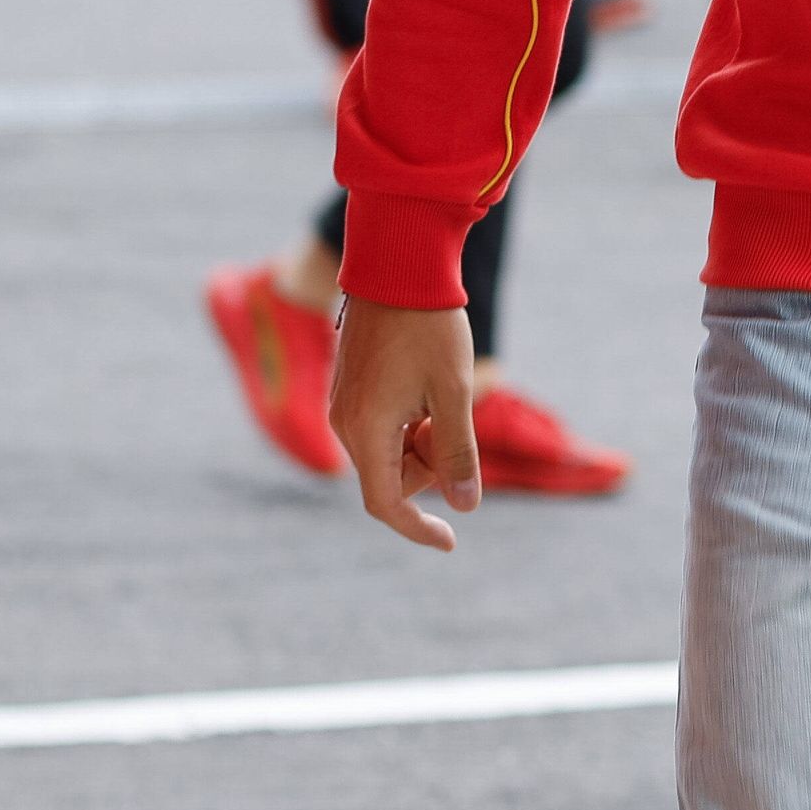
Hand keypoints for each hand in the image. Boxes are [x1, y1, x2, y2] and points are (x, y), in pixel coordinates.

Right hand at [329, 297, 481, 550]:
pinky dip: (412, 423)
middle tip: (455, 420)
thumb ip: (458, 452)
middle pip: (392, 478)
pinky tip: (429, 387)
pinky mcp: (352, 391)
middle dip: (430, 465)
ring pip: (390, 452)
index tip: (450, 542)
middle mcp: (345, 424)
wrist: (399, 266)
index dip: (418, 528)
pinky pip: (384, 428)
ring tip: (443, 394)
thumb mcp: (454, 392)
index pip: (385, 504)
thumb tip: (464, 505)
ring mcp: (345, 407)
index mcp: (366, 431)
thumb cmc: (430, 326)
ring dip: (424, 441)